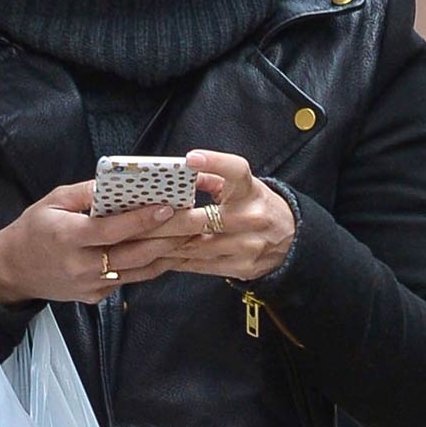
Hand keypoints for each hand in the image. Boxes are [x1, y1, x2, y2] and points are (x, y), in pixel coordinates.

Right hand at [0, 182, 178, 306]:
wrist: (13, 271)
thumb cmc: (34, 229)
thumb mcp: (54, 201)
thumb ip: (88, 192)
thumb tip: (122, 182)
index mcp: (68, 238)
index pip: (112, 230)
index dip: (142, 219)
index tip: (168, 206)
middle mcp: (81, 266)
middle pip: (134, 253)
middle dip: (168, 237)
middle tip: (196, 222)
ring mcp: (90, 285)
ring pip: (138, 271)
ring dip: (168, 253)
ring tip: (192, 236)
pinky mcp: (96, 297)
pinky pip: (130, 280)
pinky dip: (151, 266)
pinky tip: (170, 251)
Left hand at [106, 150, 296, 283]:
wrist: (292, 241)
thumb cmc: (256, 206)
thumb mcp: (242, 186)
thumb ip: (211, 178)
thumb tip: (175, 173)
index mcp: (250, 190)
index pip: (235, 171)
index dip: (214, 163)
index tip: (190, 158)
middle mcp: (251, 217)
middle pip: (200, 220)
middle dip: (164, 221)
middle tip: (134, 219)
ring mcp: (247, 246)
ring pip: (195, 246)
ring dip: (163, 244)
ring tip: (135, 241)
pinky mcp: (242, 267)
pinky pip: (200, 265)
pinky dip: (176, 260)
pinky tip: (155, 256)